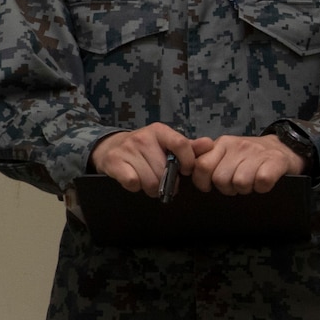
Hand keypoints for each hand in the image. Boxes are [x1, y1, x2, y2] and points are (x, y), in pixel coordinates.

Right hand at [90, 124, 212, 197]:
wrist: (110, 147)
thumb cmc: (144, 149)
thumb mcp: (166, 144)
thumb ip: (188, 147)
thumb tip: (209, 144)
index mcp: (159, 131)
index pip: (181, 144)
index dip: (187, 162)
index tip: (185, 171)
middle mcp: (142, 137)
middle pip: (165, 170)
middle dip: (166, 183)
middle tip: (162, 181)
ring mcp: (127, 149)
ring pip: (150, 181)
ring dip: (151, 188)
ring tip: (148, 182)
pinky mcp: (114, 161)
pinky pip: (133, 183)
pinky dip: (136, 187)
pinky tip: (135, 180)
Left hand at [189, 134, 304, 195]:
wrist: (284, 147)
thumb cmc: (250, 155)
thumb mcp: (225, 152)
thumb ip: (206, 157)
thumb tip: (184, 167)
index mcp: (221, 144)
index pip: (201, 165)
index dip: (202, 182)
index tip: (209, 186)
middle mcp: (237, 146)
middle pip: (220, 179)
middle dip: (226, 188)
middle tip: (235, 185)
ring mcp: (256, 153)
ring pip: (239, 182)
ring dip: (244, 189)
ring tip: (249, 184)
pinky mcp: (275, 161)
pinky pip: (261, 182)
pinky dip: (262, 188)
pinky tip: (262, 183)